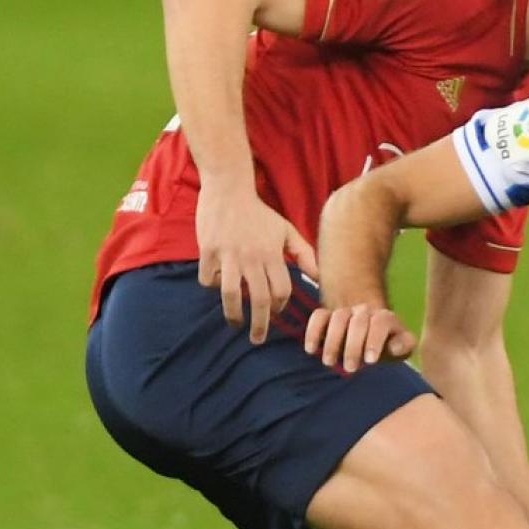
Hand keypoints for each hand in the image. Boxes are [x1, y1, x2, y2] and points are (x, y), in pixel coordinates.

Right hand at [194, 183, 319, 343]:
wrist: (229, 189)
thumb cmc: (260, 214)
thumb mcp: (286, 231)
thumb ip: (304, 254)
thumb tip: (319, 277)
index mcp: (272, 254)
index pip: (280, 290)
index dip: (279, 305)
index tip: (275, 312)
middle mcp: (252, 257)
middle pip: (258, 298)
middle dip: (260, 324)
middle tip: (257, 339)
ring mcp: (228, 255)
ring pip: (231, 294)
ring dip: (234, 314)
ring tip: (236, 324)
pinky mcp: (208, 250)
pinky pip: (208, 278)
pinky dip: (211, 286)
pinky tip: (216, 287)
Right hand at [303, 301, 415, 373]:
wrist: (372, 332)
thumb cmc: (389, 344)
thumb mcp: (402, 345)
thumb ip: (405, 344)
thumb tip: (394, 347)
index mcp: (385, 317)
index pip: (380, 322)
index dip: (375, 341)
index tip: (370, 361)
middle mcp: (365, 311)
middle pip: (358, 322)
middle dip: (353, 346)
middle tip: (351, 368)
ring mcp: (345, 311)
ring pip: (337, 318)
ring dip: (332, 341)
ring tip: (329, 362)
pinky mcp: (328, 315)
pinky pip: (318, 316)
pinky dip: (312, 331)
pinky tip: (310, 349)